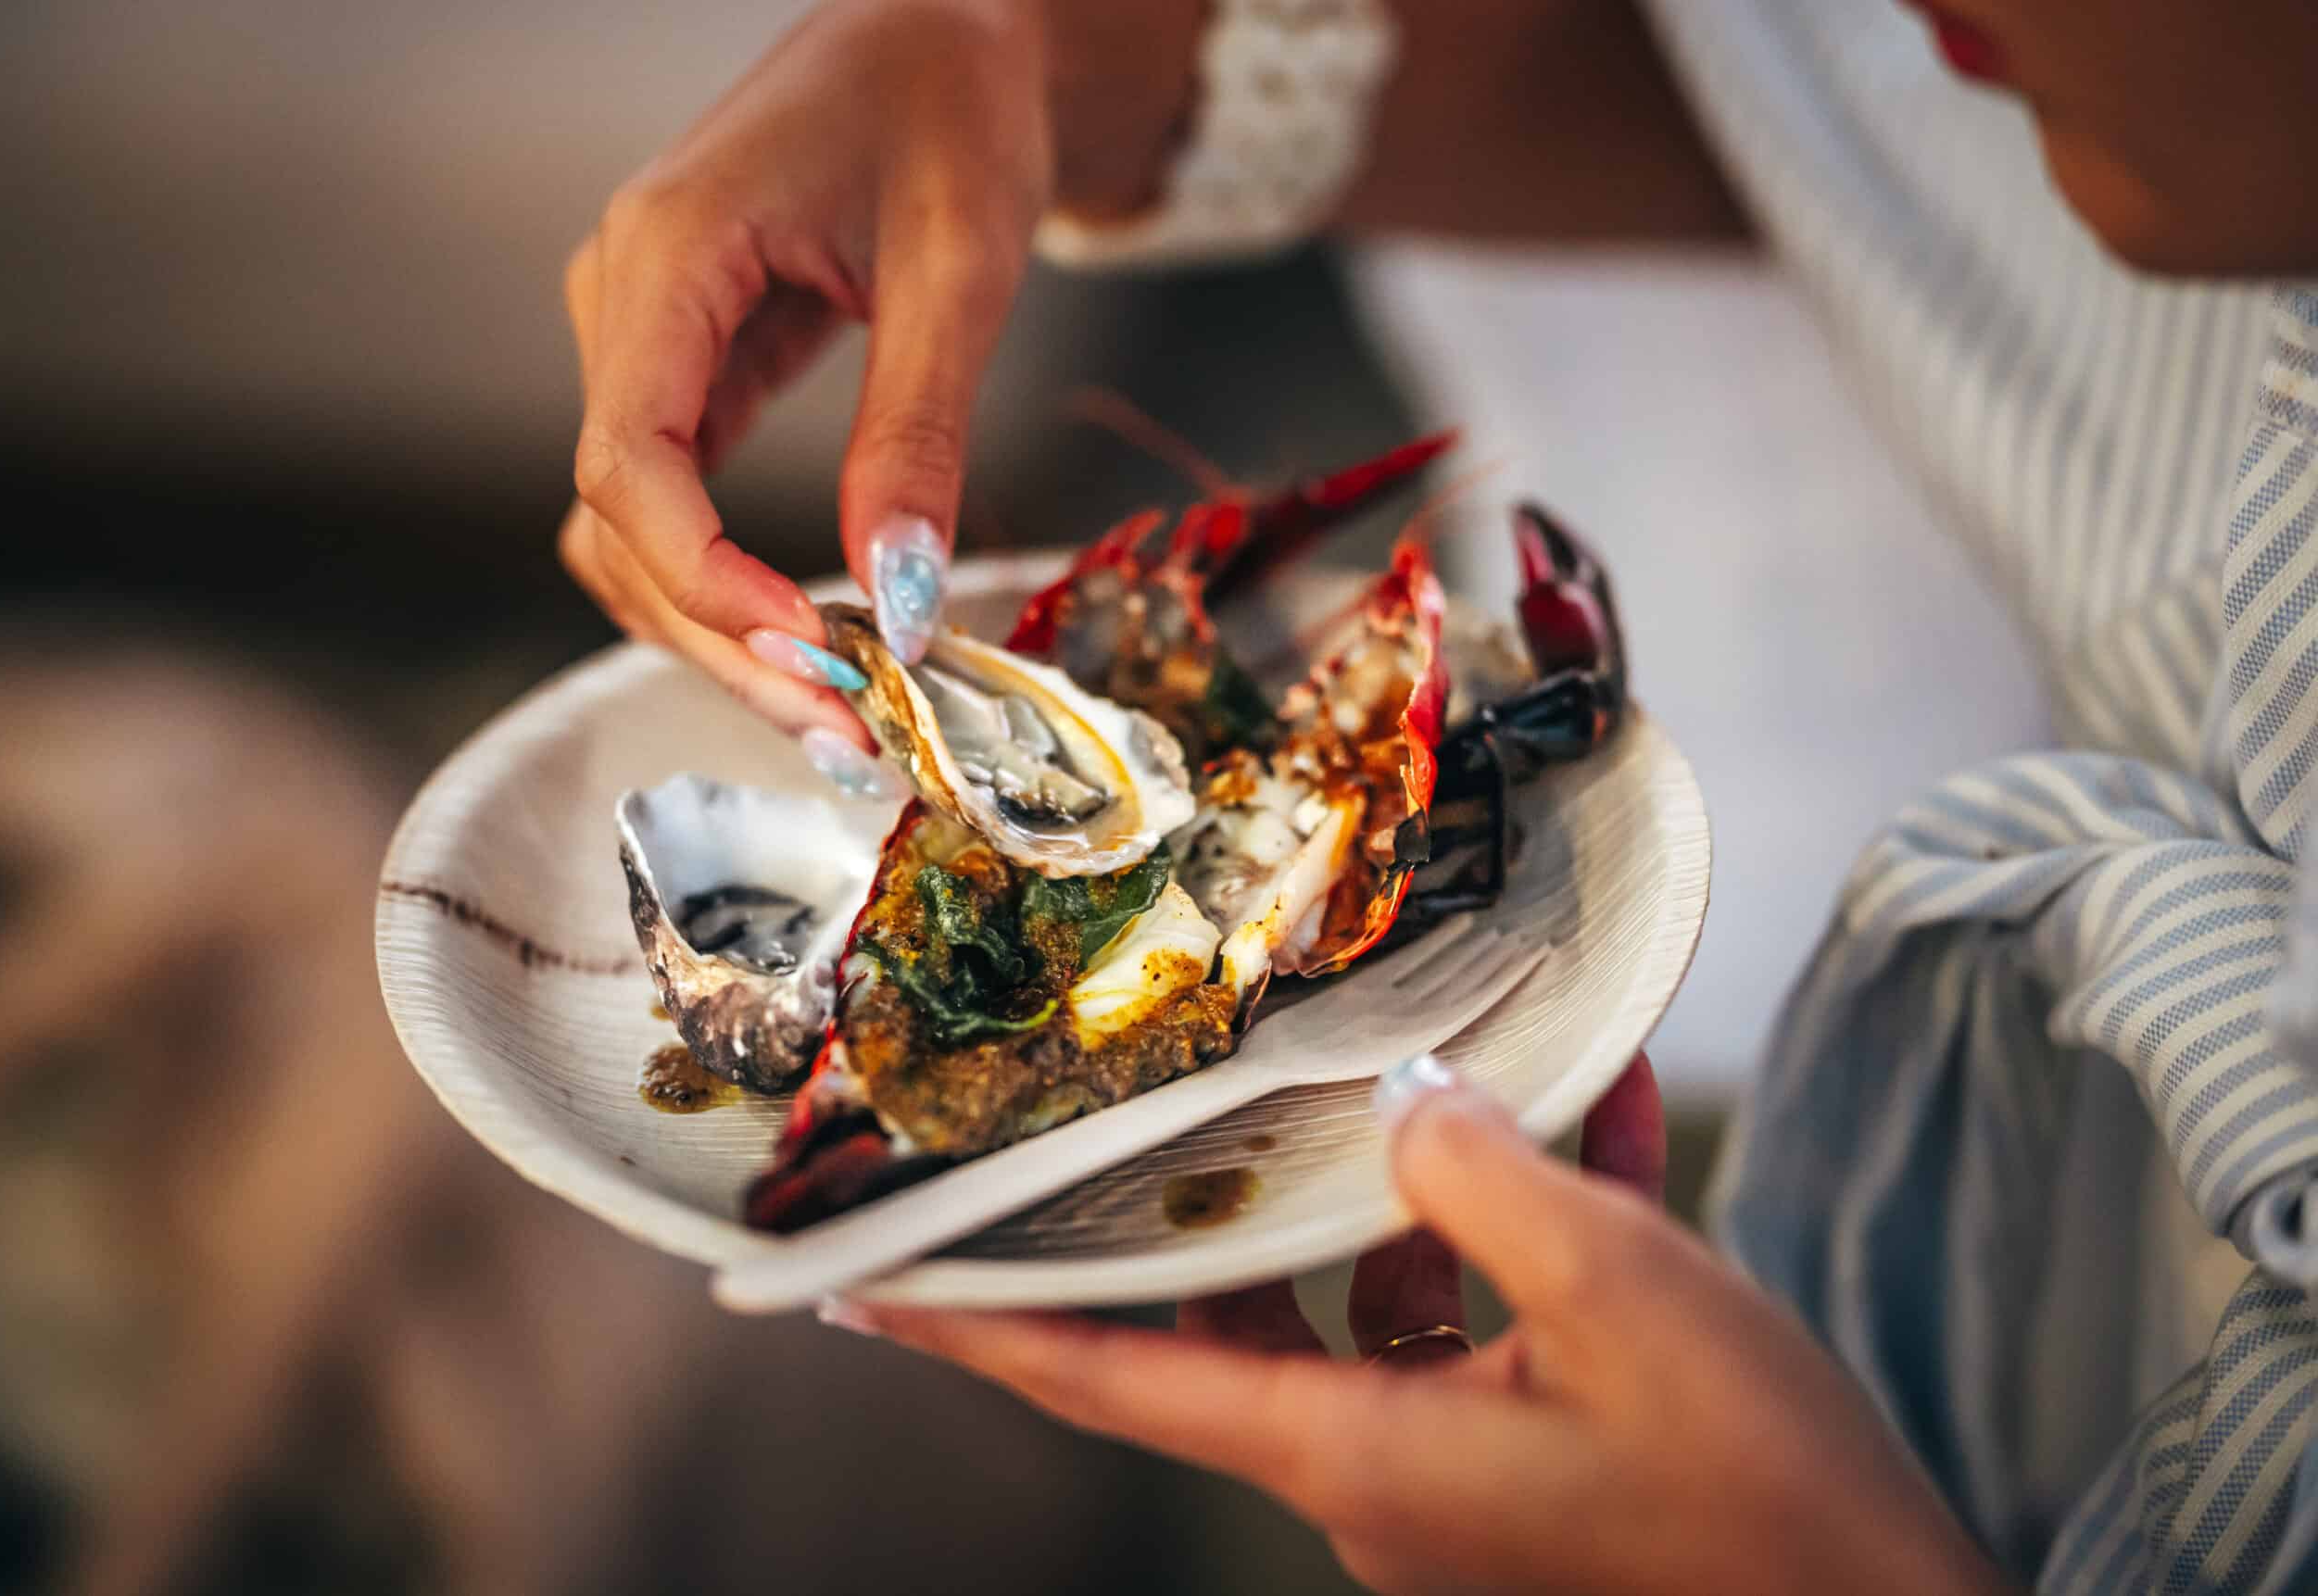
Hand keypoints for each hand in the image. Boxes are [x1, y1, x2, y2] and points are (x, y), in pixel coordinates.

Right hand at [558, 0, 1200, 761]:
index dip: (704, 578)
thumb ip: (917, 432)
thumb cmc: (951, 105)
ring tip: (832, 712)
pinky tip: (810, 641)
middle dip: (721, 636)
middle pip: (620, 518)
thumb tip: (898, 601)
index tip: (810, 655)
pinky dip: (730, 584)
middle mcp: (625, 298)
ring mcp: (643, 336)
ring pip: (631, 529)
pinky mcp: (683, 366)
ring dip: (715, 631)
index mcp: (668, 250)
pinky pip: (671, 502)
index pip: (627, 456)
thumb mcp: (959, 266)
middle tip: (841, 732)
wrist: (944, 31)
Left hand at [833, 1055, 2010, 1595]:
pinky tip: (1603, 1126)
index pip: (1104, 1380)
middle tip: (1165, 1094)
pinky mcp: (1525, 1470)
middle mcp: (1372, 1479)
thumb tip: (1405, 1102)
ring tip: (1468, 1061)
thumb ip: (1484, 1178)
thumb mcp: (1623, 1299)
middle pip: (1232, 1322)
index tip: (858, 1286)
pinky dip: (1511, 1238)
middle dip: (1212, 1202)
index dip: (973, 1326)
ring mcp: (1449, 1482)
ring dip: (1413, 1190)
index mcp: (1352, 1457)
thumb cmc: (1760, 1501)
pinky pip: (1479, 1328)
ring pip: (1375, 1303)